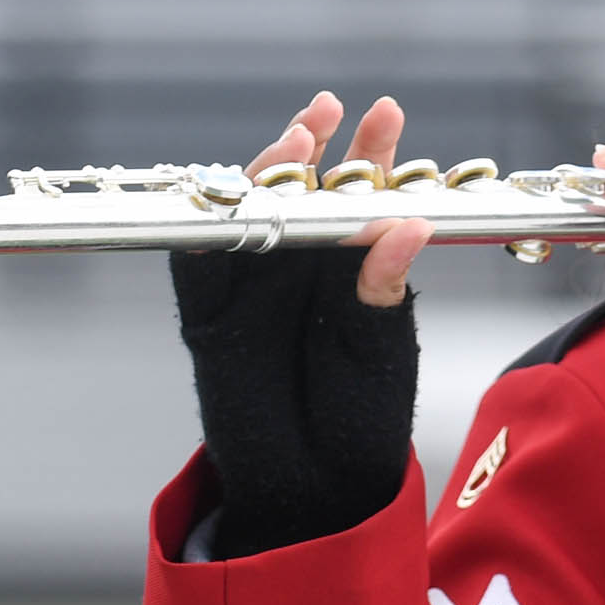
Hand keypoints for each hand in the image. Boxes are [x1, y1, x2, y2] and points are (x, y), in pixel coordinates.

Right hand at [172, 91, 429, 557]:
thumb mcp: (381, 347)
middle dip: (311, 146)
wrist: (315, 489)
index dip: (370, 153)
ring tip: (291, 146)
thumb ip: (382, 288)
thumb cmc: (359, 414)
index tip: (383, 114)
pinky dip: (203, 231)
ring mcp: (252, 286)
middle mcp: (302, 264)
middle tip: (324, 114)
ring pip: (246, 213)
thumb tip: (406, 225)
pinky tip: (221, 200)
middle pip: (299, 189)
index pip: (360, 194)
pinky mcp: (208, 317)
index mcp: (353, 262)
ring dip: (260, 176)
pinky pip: (197, 265)